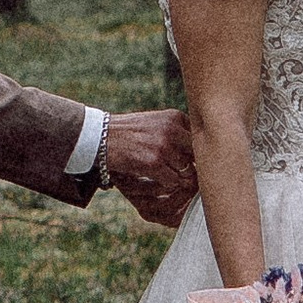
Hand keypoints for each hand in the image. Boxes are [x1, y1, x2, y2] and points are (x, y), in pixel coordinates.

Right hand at [99, 106, 197, 228]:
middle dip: (193, 168)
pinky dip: (168, 185)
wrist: (100, 137)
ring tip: (170, 179)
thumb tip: (202, 152)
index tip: (192, 163)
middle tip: (187, 176)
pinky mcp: (153, 163)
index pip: (199, 139)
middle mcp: (172, 129)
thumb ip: (177, 131)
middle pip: (198, 156)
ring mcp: (163, 146)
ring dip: (180, 178)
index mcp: (175, 117)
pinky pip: (173, 181)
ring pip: (187, 170)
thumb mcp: (156, 122)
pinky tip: (158, 180)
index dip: (198, 154)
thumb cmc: (129, 132)